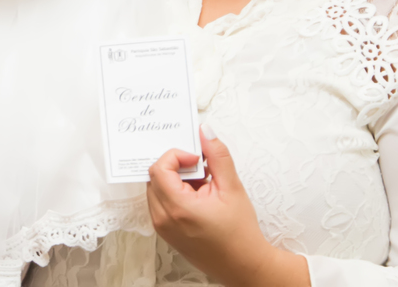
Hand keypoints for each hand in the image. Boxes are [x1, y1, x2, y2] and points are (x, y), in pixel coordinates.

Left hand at [146, 128, 308, 286]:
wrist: (243, 265)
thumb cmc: (239, 233)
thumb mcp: (232, 188)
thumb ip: (218, 156)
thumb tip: (205, 131)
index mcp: (178, 208)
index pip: (158, 168)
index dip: (176, 156)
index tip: (197, 159)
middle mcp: (163, 219)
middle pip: (154, 176)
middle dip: (176, 167)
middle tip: (201, 170)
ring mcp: (161, 227)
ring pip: (156, 188)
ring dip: (175, 180)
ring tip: (202, 186)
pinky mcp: (164, 232)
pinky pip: (159, 202)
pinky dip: (174, 193)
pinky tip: (197, 198)